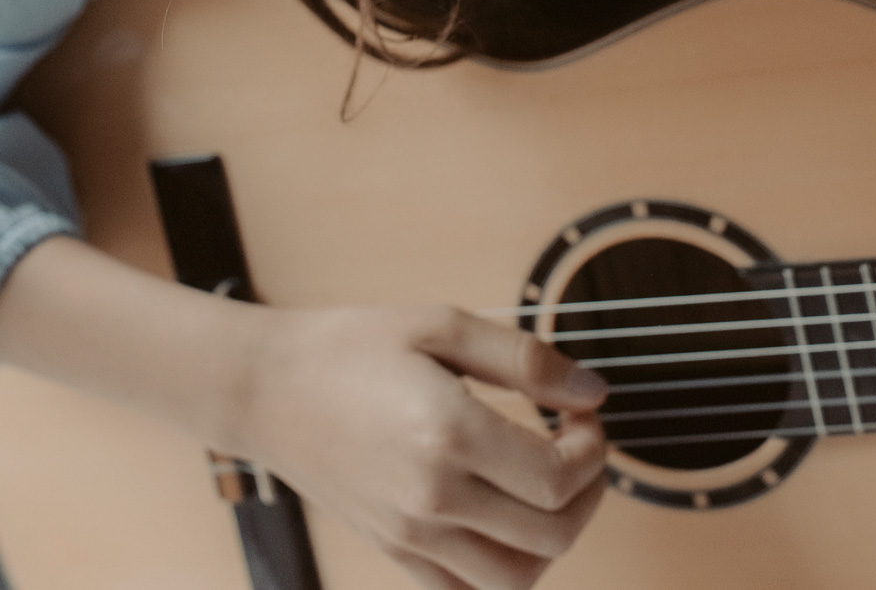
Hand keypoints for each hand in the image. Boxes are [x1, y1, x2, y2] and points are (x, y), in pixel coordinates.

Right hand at [236, 304, 609, 589]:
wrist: (265, 389)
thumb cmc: (354, 347)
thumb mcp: (446, 325)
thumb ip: (528, 360)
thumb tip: (596, 393)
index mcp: (447, 435)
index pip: (556, 480)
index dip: (593, 449)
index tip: (582, 412)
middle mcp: (429, 498)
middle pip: (551, 535)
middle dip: (590, 491)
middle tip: (579, 445)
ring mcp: (408, 534)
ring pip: (514, 579)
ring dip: (554, 538)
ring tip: (551, 486)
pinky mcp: (392, 549)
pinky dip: (504, 568)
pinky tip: (508, 516)